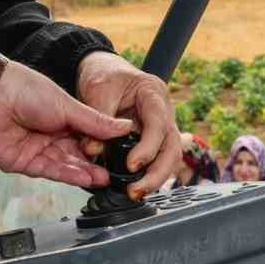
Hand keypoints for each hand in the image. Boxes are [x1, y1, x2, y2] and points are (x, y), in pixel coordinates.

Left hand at [0, 58, 132, 187]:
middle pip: (77, 154)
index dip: (102, 146)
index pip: (87, 136)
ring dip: (85, 172)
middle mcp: (50, 134)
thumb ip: (95, 122)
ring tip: (105, 178)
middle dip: (95, 164)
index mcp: (61, 116)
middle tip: (116, 172)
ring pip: (65, 165)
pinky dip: (68, 175)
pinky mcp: (24, 162)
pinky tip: (85, 178)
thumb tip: (124, 126)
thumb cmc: (24, 89)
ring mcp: (37, 149)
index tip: (122, 154)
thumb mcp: (66, 105)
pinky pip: (50, 171)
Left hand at [74, 51, 181, 197]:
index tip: (131, 165)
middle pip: (172, 147)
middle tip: (137, 190)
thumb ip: (96, 118)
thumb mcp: (97, 88)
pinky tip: (133, 188)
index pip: (158, 124)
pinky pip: (155, 161)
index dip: (148, 147)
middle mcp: (162, 112)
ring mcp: (159, 128)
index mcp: (153, 93)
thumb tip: (92, 151)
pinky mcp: (150, 140)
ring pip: (168, 158)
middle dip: (157, 172)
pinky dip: (146, 175)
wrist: (102, 70)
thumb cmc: (103, 74)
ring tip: (134, 193)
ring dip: (154, 178)